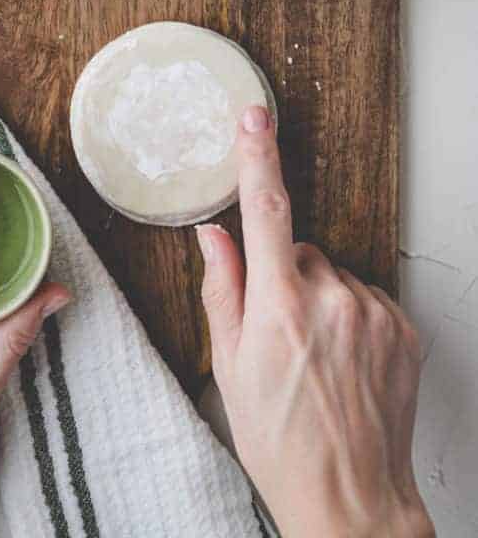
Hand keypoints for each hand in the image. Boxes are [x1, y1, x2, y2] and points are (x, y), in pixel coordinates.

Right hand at [197, 106, 433, 537]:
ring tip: (314, 356)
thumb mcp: (230, 367)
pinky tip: (342, 359)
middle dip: (283, 277)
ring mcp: (374, 311)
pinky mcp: (403, 324)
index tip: (254, 118)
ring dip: (318, 298)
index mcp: (281, 307)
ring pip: (331, 274)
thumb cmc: (279, 439)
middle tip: (277, 334)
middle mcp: (333, 299)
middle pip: (299, 252)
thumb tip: (212, 234)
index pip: (266, 213)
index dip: (257, 159)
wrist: (350, 496)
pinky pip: (364, 294)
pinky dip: (349, 314)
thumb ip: (222, 288)